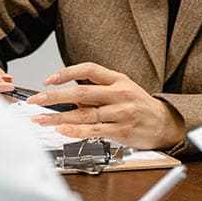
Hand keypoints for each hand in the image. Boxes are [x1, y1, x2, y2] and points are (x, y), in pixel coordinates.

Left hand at [26, 62, 185, 149]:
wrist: (166, 123)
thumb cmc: (140, 106)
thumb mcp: (122, 90)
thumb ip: (98, 93)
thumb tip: (71, 100)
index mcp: (118, 79)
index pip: (89, 69)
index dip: (67, 73)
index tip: (48, 79)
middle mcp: (120, 93)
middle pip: (81, 93)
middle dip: (54, 97)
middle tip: (35, 100)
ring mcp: (121, 112)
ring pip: (84, 114)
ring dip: (58, 118)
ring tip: (41, 119)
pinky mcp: (122, 131)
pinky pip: (95, 130)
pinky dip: (76, 131)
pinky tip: (62, 130)